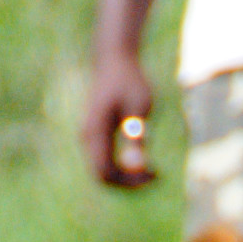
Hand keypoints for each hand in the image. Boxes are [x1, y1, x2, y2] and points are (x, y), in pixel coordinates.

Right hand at [84, 52, 157, 189]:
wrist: (114, 60)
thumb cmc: (129, 80)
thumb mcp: (139, 106)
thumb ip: (136, 135)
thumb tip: (137, 164)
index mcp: (94, 131)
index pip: (105, 172)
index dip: (129, 181)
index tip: (154, 173)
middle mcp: (86, 137)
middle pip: (102, 176)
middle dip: (128, 182)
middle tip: (155, 175)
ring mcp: (89, 137)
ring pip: (103, 171)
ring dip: (126, 176)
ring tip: (153, 169)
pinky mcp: (95, 135)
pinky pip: (105, 161)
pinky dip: (123, 167)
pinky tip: (142, 158)